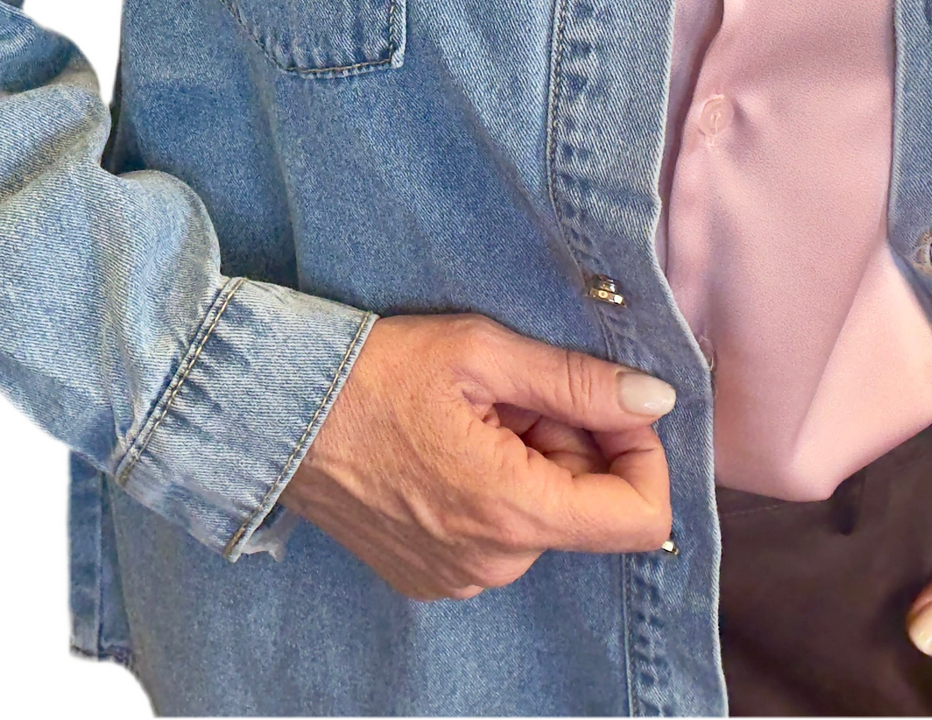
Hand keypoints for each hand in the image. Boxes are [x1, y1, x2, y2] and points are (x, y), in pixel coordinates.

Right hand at [281, 312, 674, 599]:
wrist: (275, 411)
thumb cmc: (373, 371)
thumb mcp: (482, 352)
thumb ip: (577, 381)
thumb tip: (657, 400)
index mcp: (513, 511)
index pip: (639, 519)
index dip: (642, 453)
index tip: (608, 404)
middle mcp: (493, 564)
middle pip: (584, 507)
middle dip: (566, 440)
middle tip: (506, 390)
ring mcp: (458, 578)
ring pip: (539, 516)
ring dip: (527, 460)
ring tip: (466, 414)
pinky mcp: (430, 576)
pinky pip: (496, 535)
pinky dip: (491, 487)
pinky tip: (442, 445)